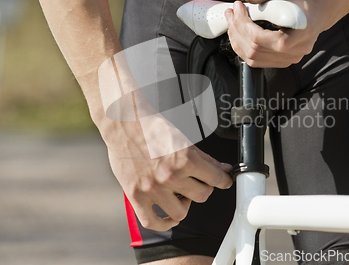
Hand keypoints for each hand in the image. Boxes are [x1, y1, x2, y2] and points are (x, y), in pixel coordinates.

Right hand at [97, 113, 232, 231]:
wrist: (123, 124)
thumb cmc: (151, 127)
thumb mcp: (183, 139)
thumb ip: (205, 158)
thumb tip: (223, 168)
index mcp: (184, 159)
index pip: (216, 179)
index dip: (224, 180)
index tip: (224, 181)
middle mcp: (170, 176)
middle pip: (202, 196)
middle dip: (204, 189)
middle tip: (199, 183)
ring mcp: (152, 188)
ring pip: (181, 212)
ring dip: (186, 205)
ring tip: (182, 195)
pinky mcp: (136, 195)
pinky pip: (152, 221)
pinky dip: (163, 223)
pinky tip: (168, 217)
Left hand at [225, 0, 331, 67]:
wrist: (318, 10)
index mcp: (303, 32)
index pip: (268, 40)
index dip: (246, 25)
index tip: (239, 7)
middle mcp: (298, 51)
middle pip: (256, 50)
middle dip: (237, 30)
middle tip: (231, 12)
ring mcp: (290, 59)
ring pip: (253, 58)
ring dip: (236, 40)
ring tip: (231, 21)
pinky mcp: (281, 61)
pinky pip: (256, 60)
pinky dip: (242, 47)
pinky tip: (237, 32)